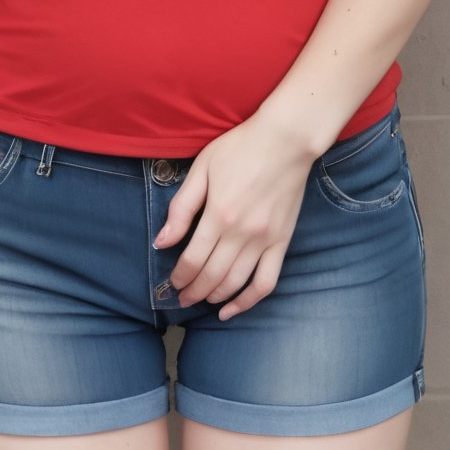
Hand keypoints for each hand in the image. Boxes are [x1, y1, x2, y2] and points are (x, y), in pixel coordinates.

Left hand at [153, 113, 317, 320]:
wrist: (287, 140)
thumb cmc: (240, 147)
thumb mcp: (202, 168)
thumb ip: (181, 207)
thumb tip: (162, 241)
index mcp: (219, 214)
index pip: (192, 259)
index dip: (179, 276)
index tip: (172, 282)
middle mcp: (242, 233)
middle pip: (212, 276)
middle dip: (193, 291)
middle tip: (182, 297)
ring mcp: (265, 240)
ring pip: (236, 283)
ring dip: (215, 297)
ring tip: (203, 300)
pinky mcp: (283, 241)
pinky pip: (267, 282)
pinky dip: (249, 301)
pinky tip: (233, 309)